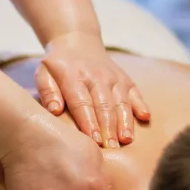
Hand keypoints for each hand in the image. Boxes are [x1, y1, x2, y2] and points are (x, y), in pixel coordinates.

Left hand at [36, 31, 149, 147]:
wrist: (77, 41)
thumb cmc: (57, 65)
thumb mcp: (44, 73)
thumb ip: (47, 91)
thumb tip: (54, 111)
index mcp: (74, 76)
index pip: (82, 102)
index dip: (89, 121)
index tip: (93, 140)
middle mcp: (97, 76)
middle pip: (104, 105)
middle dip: (108, 127)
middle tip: (111, 148)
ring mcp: (113, 77)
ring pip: (121, 101)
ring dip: (125, 121)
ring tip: (126, 139)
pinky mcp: (125, 79)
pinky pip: (135, 93)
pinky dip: (141, 104)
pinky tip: (145, 117)